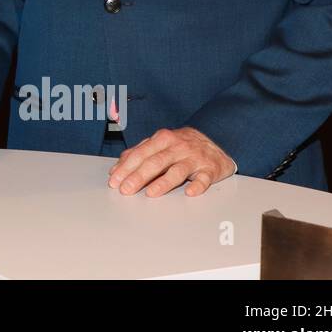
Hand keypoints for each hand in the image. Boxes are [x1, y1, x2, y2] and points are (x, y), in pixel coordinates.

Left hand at [108, 127, 235, 196]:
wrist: (216, 141)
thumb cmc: (182, 146)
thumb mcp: (160, 144)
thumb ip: (138, 154)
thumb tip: (116, 170)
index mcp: (163, 139)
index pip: (141, 153)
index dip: (126, 168)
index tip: (114, 181)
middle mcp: (178, 146)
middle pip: (156, 162)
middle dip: (138, 176)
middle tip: (126, 190)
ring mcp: (195, 158)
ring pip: (177, 171)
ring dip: (163, 183)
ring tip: (150, 193)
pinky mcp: (210, 169)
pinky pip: (204, 179)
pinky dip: (197, 186)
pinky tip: (189, 192)